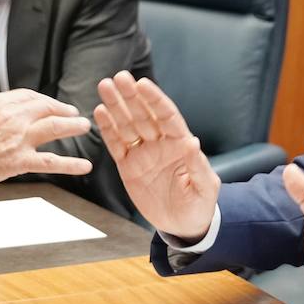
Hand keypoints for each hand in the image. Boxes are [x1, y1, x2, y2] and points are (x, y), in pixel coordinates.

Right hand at [0, 89, 91, 196]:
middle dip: (62, 109)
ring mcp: (16, 139)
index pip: (27, 97)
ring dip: (73, 126)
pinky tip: (85, 166)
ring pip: (55, 128)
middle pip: (45, 107)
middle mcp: (11, 117)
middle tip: (73, 112)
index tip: (49, 103)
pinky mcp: (17, 161)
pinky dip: (71, 164)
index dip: (42, 100)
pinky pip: (51, 162)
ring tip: (85, 127)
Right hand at [94, 71, 218, 240]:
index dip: (155, 99)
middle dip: (131, 96)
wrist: (183, 225)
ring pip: (127, 125)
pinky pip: (116, 145)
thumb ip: (197, 165)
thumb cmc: (199, 204)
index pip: (167, 116)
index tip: (142, 83)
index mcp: (179, 144)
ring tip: (104, 86)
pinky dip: (107, 129)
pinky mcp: (128, 167)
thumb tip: (192, 142)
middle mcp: (159, 144)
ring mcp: (142, 154)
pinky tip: (99, 112)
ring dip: (115, 106)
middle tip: (118, 77)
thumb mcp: (205, 186)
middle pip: (143, 115)